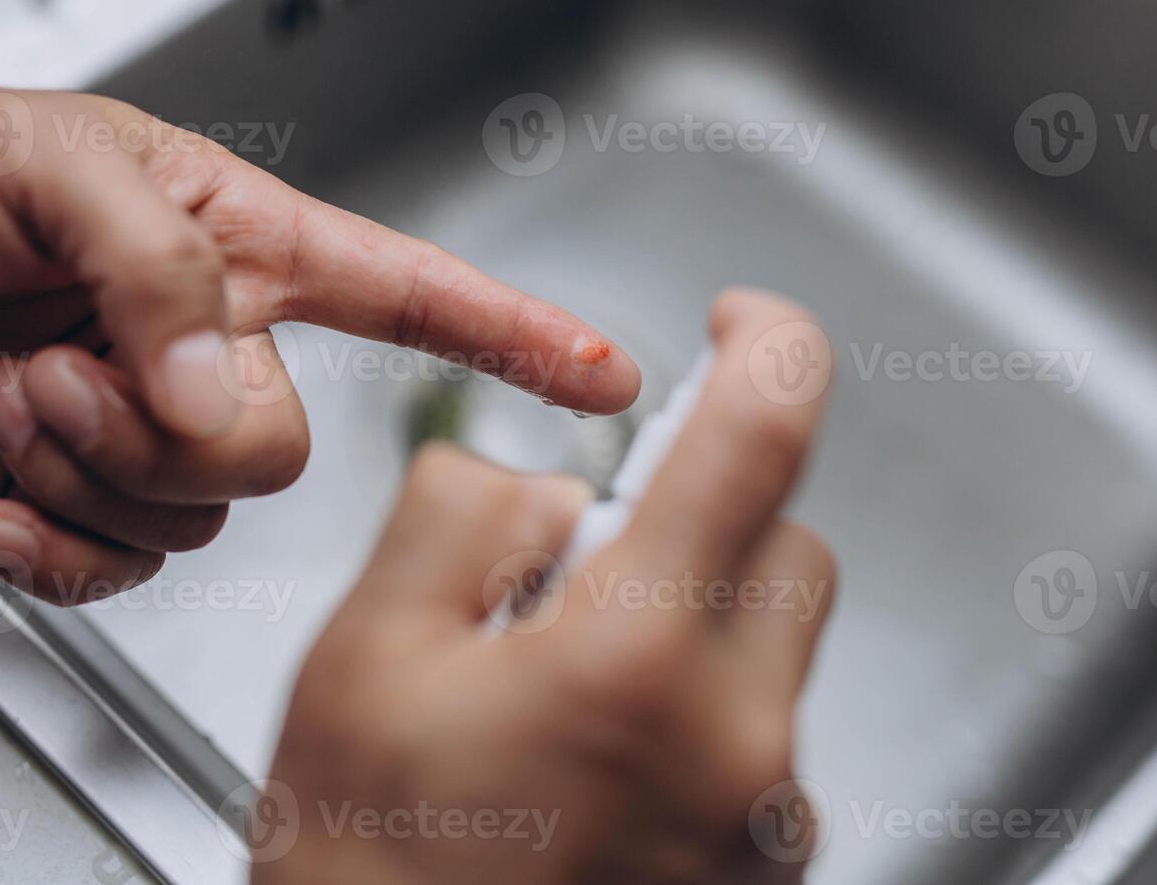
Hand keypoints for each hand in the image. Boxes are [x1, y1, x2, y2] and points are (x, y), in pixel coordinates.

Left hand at [0, 70, 638, 601]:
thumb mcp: (50, 164)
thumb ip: (164, 273)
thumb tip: (217, 397)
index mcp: (237, 244)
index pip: (412, 291)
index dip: (517, 332)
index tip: (602, 370)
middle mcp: (206, 343)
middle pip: (283, 451)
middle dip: (168, 431)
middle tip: (71, 365)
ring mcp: (143, 428)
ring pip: (198, 518)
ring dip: (84, 467)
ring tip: (16, 387)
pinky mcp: (76, 497)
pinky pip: (123, 569)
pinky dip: (57, 549)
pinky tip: (5, 494)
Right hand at [255, 290, 835, 884]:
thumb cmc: (370, 879)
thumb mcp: (365, 657)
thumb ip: (464, 519)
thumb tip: (545, 487)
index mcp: (638, 661)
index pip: (765, 436)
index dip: (771, 346)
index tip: (747, 326)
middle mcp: (738, 742)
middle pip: (791, 540)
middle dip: (705, 515)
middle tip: (592, 560)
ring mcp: (766, 822)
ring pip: (780, 639)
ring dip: (696, 615)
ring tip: (567, 686)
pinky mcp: (768, 871)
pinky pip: (762, 728)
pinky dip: (700, 702)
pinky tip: (596, 756)